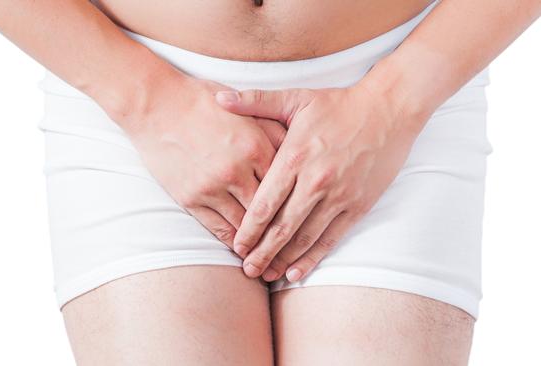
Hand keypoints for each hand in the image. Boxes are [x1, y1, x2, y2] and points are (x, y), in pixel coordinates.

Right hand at [126, 72, 286, 249]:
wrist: (156, 105)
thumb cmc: (203, 103)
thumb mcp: (246, 110)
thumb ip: (276, 132)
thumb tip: (301, 153)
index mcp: (255, 147)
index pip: (288, 187)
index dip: (300, 206)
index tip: (310, 220)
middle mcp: (237, 171)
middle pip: (269, 213)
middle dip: (284, 233)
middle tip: (297, 248)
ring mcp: (212, 188)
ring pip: (244, 226)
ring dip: (259, 244)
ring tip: (272, 256)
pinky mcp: (190, 199)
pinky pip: (218, 228)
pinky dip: (233, 241)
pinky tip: (243, 247)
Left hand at [214, 84, 425, 280]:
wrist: (390, 108)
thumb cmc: (338, 104)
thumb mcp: (295, 98)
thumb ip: (254, 102)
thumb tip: (219, 98)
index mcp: (295, 157)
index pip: (264, 203)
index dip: (248, 229)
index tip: (235, 245)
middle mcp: (315, 181)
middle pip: (281, 227)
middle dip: (261, 252)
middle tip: (246, 269)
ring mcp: (339, 195)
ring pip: (304, 237)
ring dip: (283, 259)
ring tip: (266, 275)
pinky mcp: (358, 205)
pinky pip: (331, 238)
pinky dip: (313, 257)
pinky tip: (297, 271)